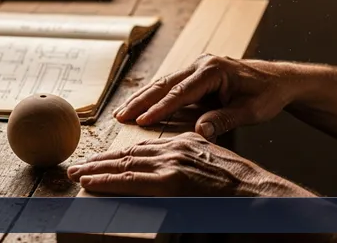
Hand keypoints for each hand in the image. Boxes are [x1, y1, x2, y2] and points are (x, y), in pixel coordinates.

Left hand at [68, 132, 311, 196]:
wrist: (259, 193)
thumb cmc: (244, 187)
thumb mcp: (216, 167)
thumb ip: (195, 166)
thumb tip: (183, 178)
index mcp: (187, 142)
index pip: (146, 147)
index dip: (122, 155)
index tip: (104, 161)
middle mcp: (176, 147)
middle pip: (130, 153)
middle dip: (102, 160)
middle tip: (79, 166)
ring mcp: (172, 163)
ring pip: (124, 164)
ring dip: (97, 169)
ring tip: (77, 174)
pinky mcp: (170, 181)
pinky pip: (129, 180)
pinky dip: (106, 180)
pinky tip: (89, 182)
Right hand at [114, 55, 299, 138]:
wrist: (279, 80)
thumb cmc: (267, 95)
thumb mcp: (250, 111)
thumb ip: (224, 120)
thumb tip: (199, 132)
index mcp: (213, 70)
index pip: (181, 92)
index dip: (160, 108)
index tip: (142, 121)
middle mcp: (202, 64)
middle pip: (165, 84)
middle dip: (141, 101)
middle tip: (119, 116)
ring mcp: (197, 67)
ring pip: (164, 83)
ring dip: (143, 98)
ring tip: (121, 112)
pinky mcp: (197, 75)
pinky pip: (171, 86)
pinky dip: (154, 97)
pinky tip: (140, 107)